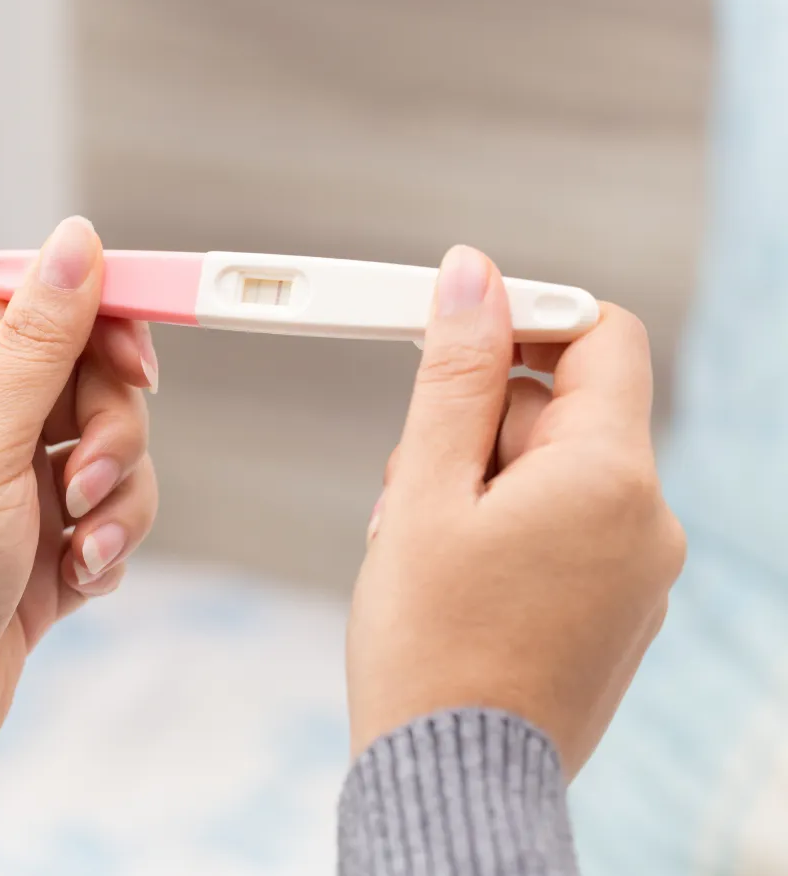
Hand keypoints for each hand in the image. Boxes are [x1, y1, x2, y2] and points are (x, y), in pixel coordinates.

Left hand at [0, 217, 158, 775]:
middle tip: (86, 480)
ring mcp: (14, 494)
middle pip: (90, 381)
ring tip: (78, 549)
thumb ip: (38, 343)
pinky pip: (109, 523)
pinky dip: (106, 549)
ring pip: (111, 455)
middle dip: (113, 430)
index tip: (140, 357)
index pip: (35, 305)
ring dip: (116, 501)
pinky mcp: (42, 555)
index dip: (98, 317)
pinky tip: (73, 583)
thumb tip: (76, 239)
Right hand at [347, 246, 684, 776]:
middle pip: (562, 407)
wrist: (451, 779)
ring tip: (414, 541)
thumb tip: (472, 274)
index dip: (525, 315)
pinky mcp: (615, 610)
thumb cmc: (429, 645)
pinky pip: (561, 528)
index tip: (451, 328)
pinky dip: (500, 526)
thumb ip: (452, 376)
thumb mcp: (424, 492)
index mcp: (610, 479)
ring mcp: (637, 572)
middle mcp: (647, 520)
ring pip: (551, 470)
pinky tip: (447, 573)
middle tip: (407, 478)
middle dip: (475, 420)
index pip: (600, 335)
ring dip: (475, 479)